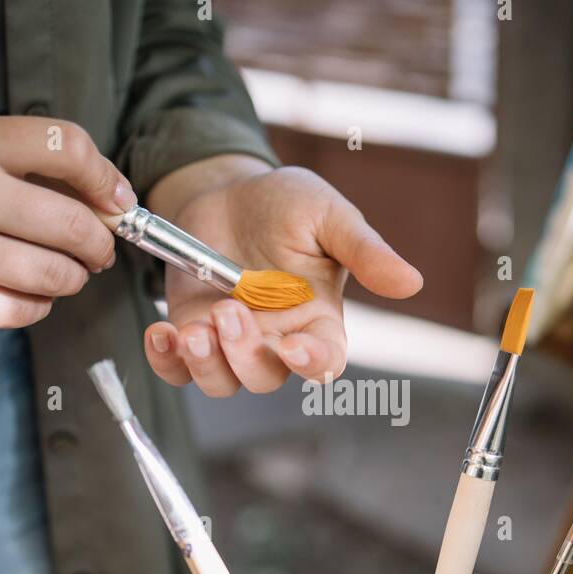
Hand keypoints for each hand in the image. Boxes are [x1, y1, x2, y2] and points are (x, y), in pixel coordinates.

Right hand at [0, 117, 133, 325]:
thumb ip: (12, 158)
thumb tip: (93, 193)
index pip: (65, 148)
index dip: (106, 178)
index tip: (117, 200)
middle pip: (73, 224)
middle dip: (99, 242)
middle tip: (99, 247)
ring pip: (55, 275)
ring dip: (73, 277)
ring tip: (67, 271)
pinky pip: (20, 311)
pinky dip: (39, 305)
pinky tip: (32, 293)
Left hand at [142, 159, 422, 395]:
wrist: (223, 191)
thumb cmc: (283, 202)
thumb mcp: (326, 214)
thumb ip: (364, 250)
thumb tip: (412, 282)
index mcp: (317, 319)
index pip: (325, 360)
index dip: (313, 364)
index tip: (295, 347)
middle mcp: (276, 340)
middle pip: (266, 377)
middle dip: (245, 354)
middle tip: (229, 311)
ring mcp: (230, 342)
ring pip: (222, 382)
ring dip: (205, 365)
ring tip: (191, 329)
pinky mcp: (190, 334)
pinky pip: (177, 370)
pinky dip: (166, 362)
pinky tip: (160, 332)